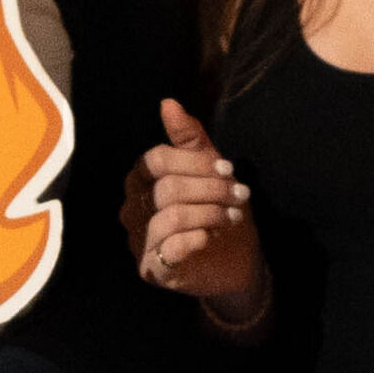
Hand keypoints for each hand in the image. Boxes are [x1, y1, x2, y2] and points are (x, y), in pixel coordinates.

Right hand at [136, 96, 269, 324]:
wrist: (235, 263)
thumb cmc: (218, 212)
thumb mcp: (211, 171)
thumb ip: (189, 139)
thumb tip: (168, 103)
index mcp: (141, 181)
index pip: (156, 160)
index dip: (195, 162)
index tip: (228, 168)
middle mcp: (133, 210)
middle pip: (167, 187)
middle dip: (211, 188)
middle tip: (241, 194)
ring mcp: (140, 241)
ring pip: (172, 216)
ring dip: (210, 212)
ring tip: (233, 216)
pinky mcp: (153, 269)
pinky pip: (171, 247)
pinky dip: (198, 238)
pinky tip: (213, 236)